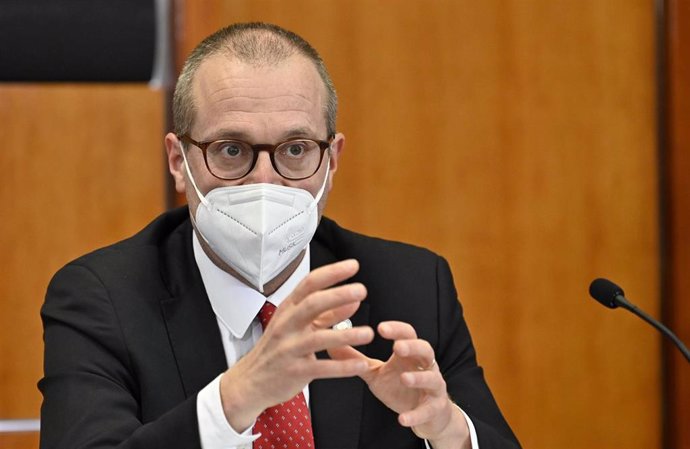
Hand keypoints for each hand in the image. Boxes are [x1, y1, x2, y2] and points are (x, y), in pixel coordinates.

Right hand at [219, 259, 374, 430]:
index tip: (352, 266)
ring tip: (368, 333)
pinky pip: (322, 368)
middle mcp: (288, 325)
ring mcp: (289, 348)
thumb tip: (353, 300)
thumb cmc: (277, 349)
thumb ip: (328, 314)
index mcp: (289, 309)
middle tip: (361, 290)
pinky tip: (361, 364)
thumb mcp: (299, 326)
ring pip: (319, 338)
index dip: (332, 273)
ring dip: (346, 335)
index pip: (309, 284)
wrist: (251, 381)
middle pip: (312, 304)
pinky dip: (343, 367)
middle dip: (338, 295)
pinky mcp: (295, 371)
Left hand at [328, 321, 469, 447]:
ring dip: (419, 378)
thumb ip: (356, 360)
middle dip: (413, 347)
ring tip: (404, 378)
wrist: (428, 414)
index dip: (396, 330)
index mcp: (408, 355)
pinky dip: (416, 415)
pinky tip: (402, 419)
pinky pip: (428, 411)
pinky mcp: (434, 408)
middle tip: (398, 347)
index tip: (380, 327)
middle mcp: (424, 367)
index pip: (407, 335)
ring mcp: (432, 387)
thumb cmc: (400, 387)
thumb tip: (331, 343)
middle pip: (425, 350)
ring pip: (432, 378)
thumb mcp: (376, 372)